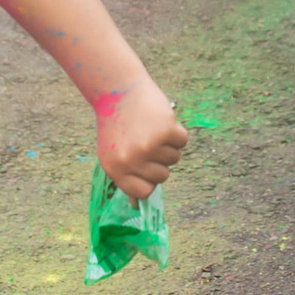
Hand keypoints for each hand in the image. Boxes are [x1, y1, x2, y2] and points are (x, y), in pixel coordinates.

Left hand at [95, 79, 190, 200]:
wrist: (118, 89)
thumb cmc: (116, 124)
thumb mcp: (112, 154)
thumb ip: (125, 179)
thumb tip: (136, 205)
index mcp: (115, 169)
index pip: (144, 192)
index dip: (149, 180)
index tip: (146, 166)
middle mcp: (130, 160)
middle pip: (162, 177)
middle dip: (159, 161)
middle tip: (145, 141)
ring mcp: (148, 146)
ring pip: (174, 158)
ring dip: (167, 145)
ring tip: (150, 128)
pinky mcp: (165, 130)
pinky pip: (182, 141)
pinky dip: (176, 132)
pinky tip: (160, 120)